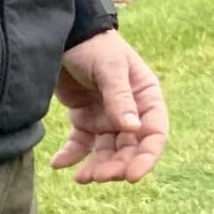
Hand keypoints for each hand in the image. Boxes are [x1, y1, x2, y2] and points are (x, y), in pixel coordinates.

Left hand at [51, 32, 167, 182]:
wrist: (64, 35)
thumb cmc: (94, 46)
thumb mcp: (109, 68)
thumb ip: (120, 98)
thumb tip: (134, 129)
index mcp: (145, 96)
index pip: (154, 132)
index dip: (147, 157)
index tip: (132, 177)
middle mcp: (130, 110)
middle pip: (130, 148)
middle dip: (117, 166)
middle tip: (98, 176)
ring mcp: (107, 116)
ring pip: (107, 152)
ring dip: (97, 167)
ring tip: (82, 177)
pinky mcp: (84, 119)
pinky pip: (81, 145)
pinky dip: (72, 157)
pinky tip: (58, 164)